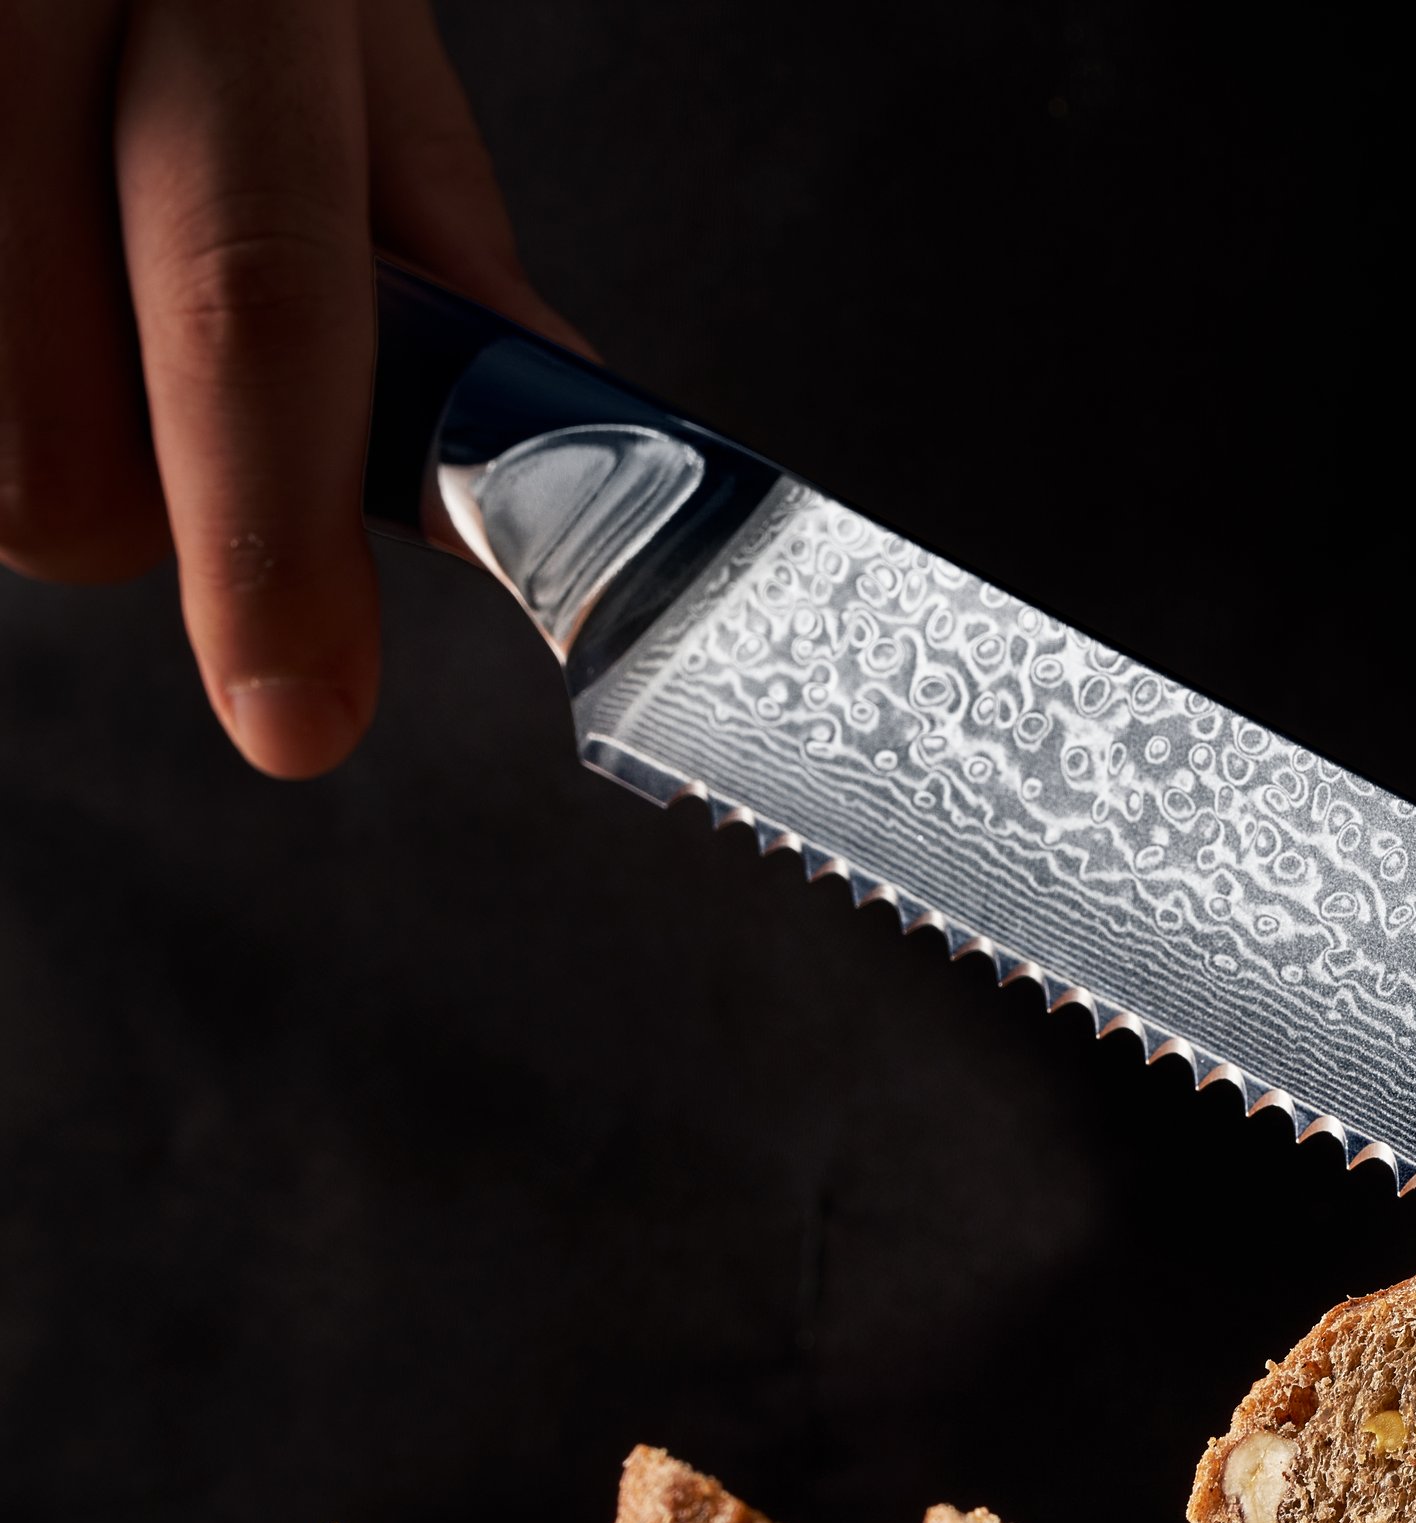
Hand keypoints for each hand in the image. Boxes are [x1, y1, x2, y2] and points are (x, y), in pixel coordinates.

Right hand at [0, 0, 581, 777]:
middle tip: (185, 443)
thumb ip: (424, 245)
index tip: (302, 716)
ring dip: (28, 440)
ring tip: (59, 289)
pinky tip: (7, 264)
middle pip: (50, 437)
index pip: (250, 300)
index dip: (270, 544)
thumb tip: (521, 474)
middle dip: (141, 519)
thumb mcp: (340, 19)